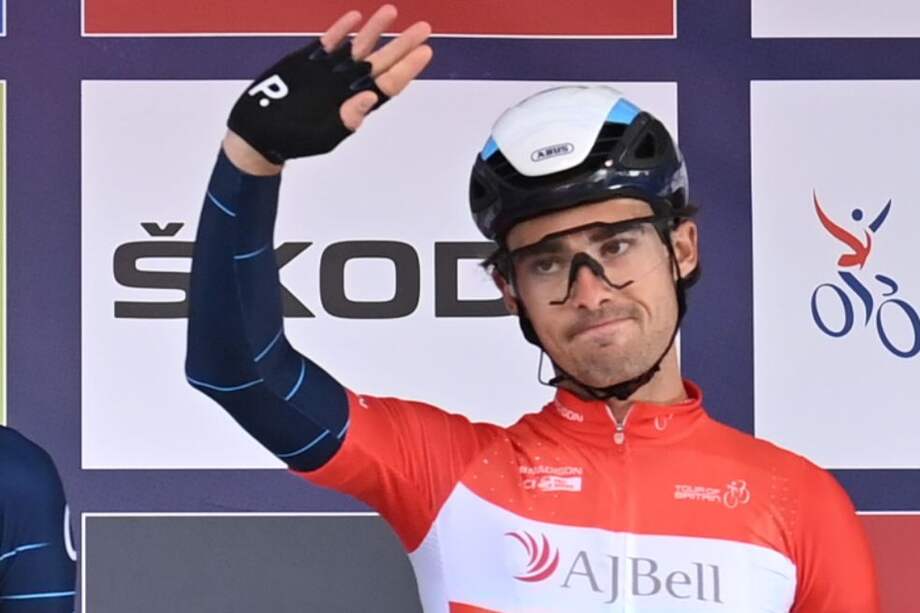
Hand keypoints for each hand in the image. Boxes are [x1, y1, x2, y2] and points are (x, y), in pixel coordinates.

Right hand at [223, 5, 431, 174]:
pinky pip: (330, 41)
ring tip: (391, 11)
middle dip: (403, 45)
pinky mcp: (310, 60)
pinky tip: (355, 17)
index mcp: (356, 105)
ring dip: (376, 30)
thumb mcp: (323, 136)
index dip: (408, 68)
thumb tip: (370, 99)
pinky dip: (342, 29)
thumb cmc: (294, 140)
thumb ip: (347, 118)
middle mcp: (348, 85)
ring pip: (359, 47)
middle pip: (382, 62)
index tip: (425, 51)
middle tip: (424, 28)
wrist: (259, 132)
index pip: (389, 84)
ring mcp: (330, 71)